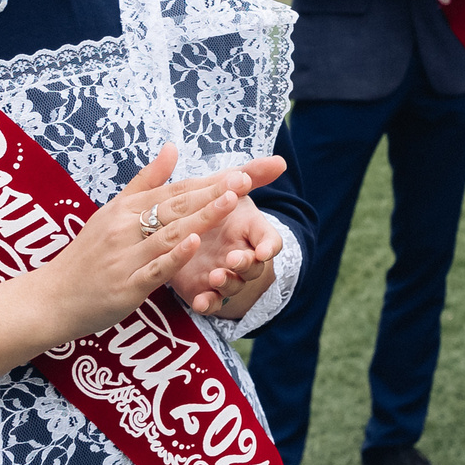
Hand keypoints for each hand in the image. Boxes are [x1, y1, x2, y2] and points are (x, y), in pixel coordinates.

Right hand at [24, 147, 262, 347]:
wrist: (50, 298)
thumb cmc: (86, 255)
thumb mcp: (112, 212)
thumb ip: (146, 181)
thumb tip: (173, 147)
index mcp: (126, 209)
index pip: (175, 190)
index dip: (209, 181)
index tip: (242, 170)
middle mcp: (125, 228)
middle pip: (176, 206)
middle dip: (213, 192)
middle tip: (247, 178)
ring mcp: (125, 256)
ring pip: (169, 233)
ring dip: (201, 216)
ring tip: (231, 200)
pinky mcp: (125, 286)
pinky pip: (154, 269)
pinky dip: (174, 256)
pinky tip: (195, 243)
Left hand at [171, 163, 289, 316]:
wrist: (184, 232)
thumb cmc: (214, 208)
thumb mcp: (231, 189)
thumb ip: (252, 175)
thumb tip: (280, 161)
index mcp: (251, 233)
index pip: (270, 241)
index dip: (269, 247)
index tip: (264, 249)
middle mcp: (242, 256)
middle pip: (254, 267)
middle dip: (246, 265)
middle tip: (234, 259)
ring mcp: (224, 275)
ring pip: (232, 286)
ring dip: (227, 283)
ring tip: (215, 276)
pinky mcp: (204, 291)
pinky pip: (210, 302)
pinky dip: (207, 304)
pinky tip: (200, 302)